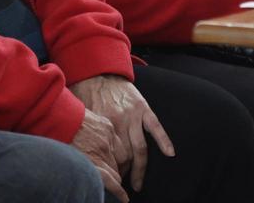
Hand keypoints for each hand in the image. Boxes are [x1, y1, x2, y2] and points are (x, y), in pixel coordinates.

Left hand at [69, 74, 174, 192]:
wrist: (98, 71)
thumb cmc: (87, 93)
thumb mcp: (83, 115)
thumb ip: (89, 133)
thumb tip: (84, 154)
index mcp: (103, 125)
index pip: (109, 156)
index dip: (111, 170)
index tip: (110, 179)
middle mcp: (119, 122)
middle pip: (124, 156)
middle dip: (124, 172)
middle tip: (122, 182)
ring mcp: (133, 116)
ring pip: (139, 149)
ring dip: (140, 169)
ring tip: (138, 183)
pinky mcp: (143, 108)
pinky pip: (156, 127)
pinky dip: (164, 140)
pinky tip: (170, 153)